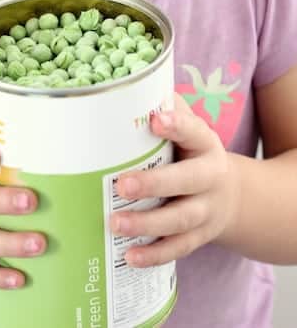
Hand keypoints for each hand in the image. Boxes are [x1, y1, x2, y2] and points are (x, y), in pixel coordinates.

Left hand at [109, 93, 238, 266]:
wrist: (230, 194)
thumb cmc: (191, 151)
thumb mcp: (187, 127)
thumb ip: (165, 109)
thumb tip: (128, 89)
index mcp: (205, 142)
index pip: (193, 130)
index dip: (176, 125)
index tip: (155, 120)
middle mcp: (211, 176)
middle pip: (187, 181)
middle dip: (154, 184)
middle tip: (121, 184)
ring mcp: (208, 209)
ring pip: (181, 219)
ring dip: (147, 223)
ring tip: (115, 222)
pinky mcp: (200, 236)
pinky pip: (179, 248)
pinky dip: (155, 254)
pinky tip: (130, 256)